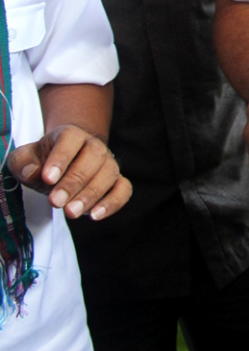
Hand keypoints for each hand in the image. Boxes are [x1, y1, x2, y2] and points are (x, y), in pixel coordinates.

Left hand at [8, 125, 131, 220]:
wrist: (65, 163)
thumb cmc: (44, 161)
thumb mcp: (25, 157)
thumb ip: (23, 163)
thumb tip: (33, 172)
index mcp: (71, 135)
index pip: (70, 140)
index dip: (60, 158)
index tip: (47, 178)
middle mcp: (95, 146)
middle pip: (93, 158)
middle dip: (74, 182)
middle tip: (55, 201)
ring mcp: (109, 164)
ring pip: (109, 174)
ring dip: (91, 194)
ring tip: (71, 212)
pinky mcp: (117, 181)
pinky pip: (123, 190)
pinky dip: (113, 202)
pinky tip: (95, 215)